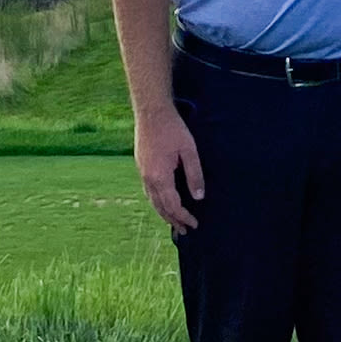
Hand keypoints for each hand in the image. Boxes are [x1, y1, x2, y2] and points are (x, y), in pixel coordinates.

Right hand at [136, 105, 206, 235]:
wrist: (151, 111)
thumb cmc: (172, 128)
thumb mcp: (189, 151)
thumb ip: (194, 174)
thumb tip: (199, 197)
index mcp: (160, 177)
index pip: (173, 206)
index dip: (184, 217)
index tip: (194, 224)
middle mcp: (148, 179)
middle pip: (160, 207)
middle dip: (173, 220)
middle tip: (185, 230)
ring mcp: (142, 172)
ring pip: (152, 200)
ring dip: (163, 213)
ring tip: (173, 221)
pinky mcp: (141, 165)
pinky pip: (148, 191)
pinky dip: (157, 201)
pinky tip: (162, 200)